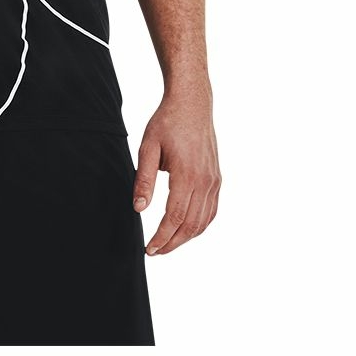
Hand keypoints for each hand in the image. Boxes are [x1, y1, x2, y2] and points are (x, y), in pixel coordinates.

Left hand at [133, 88, 220, 254]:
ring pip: (203, 221)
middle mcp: (205, 181)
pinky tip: (187, 229)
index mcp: (186, 174)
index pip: (175, 217)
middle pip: (191, 225)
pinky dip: (200, 225)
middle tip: (155, 252)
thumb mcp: (148, 147)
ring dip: (186, 237)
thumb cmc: (167, 122)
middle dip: (172, 243)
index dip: (162, 237)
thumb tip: (139, 208)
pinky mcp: (216, 178)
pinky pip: (211, 210)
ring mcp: (214, 180)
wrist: (192, 104)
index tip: (149, 249)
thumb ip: (144, 179)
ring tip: (167, 244)